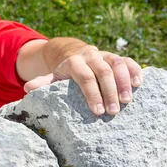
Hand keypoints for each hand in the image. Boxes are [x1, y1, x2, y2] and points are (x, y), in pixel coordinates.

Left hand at [23, 46, 142, 114]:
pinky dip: (134, 70)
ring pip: (117, 63)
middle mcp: (90, 55)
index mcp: (74, 62)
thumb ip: (43, 83)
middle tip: (114, 111)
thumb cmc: (65, 73)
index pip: (84, 76)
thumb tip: (28, 89)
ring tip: (127, 101)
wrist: (75, 53)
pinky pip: (128, 60)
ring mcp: (105, 55)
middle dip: (109, 91)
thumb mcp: (54, 77)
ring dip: (123, 82)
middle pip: (103, 70)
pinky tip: (138, 84)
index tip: (97, 112)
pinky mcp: (116, 57)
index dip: (91, 93)